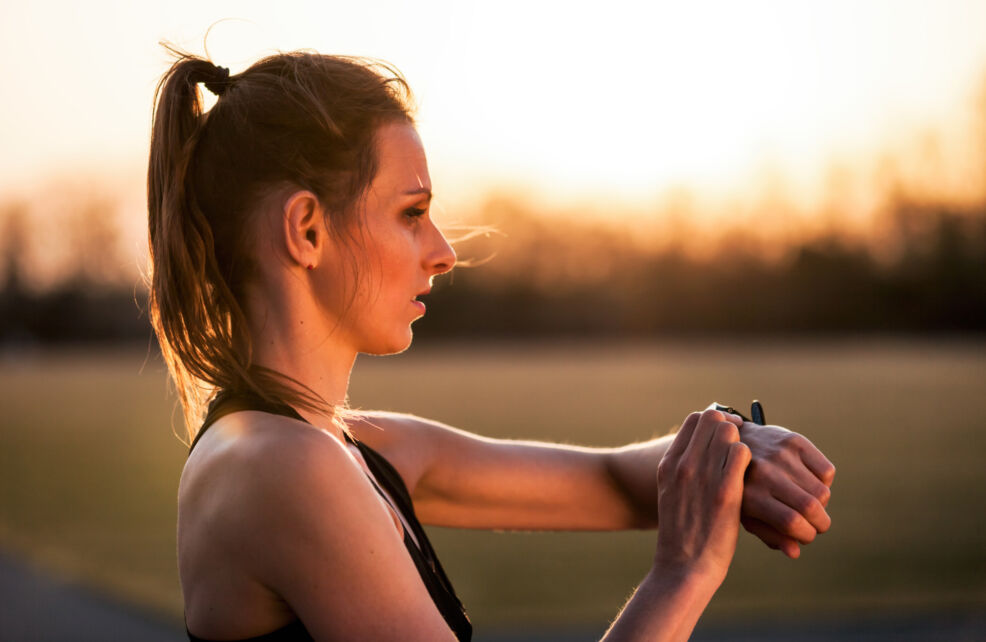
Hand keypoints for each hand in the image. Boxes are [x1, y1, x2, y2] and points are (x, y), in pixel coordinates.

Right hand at [654, 409, 751, 582]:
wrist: (684, 567)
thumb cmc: (682, 535)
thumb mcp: (671, 494)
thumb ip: (683, 471)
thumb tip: (700, 454)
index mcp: (669, 464)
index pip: (694, 419)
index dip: (714, 420)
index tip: (726, 431)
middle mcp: (684, 464)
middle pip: (712, 419)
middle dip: (730, 427)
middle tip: (742, 443)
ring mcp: (703, 475)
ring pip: (728, 432)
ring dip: (742, 443)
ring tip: (747, 462)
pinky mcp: (725, 490)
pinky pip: (742, 454)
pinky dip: (750, 459)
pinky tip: (753, 475)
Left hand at [737, 422, 835, 557]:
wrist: (734, 441)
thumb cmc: (742, 487)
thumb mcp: (746, 514)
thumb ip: (769, 535)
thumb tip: (795, 553)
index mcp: (749, 495)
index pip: (790, 522)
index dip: (806, 535)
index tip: (806, 536)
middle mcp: (764, 473)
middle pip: (811, 507)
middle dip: (821, 524)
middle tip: (817, 525)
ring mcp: (780, 455)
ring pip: (822, 491)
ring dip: (823, 504)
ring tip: (809, 502)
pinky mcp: (795, 441)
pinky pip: (827, 472)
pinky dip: (824, 482)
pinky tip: (808, 481)